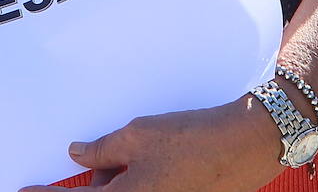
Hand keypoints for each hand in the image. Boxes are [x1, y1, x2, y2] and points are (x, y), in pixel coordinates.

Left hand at [22, 99, 281, 191]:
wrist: (241, 147)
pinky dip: (134, 181)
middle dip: (95, 181)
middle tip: (93, 157)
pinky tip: (146, 160)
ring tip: (131, 150)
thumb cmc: (190, 138)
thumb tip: (75, 155)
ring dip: (116, 180)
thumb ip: (101, 150)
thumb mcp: (137, 135)